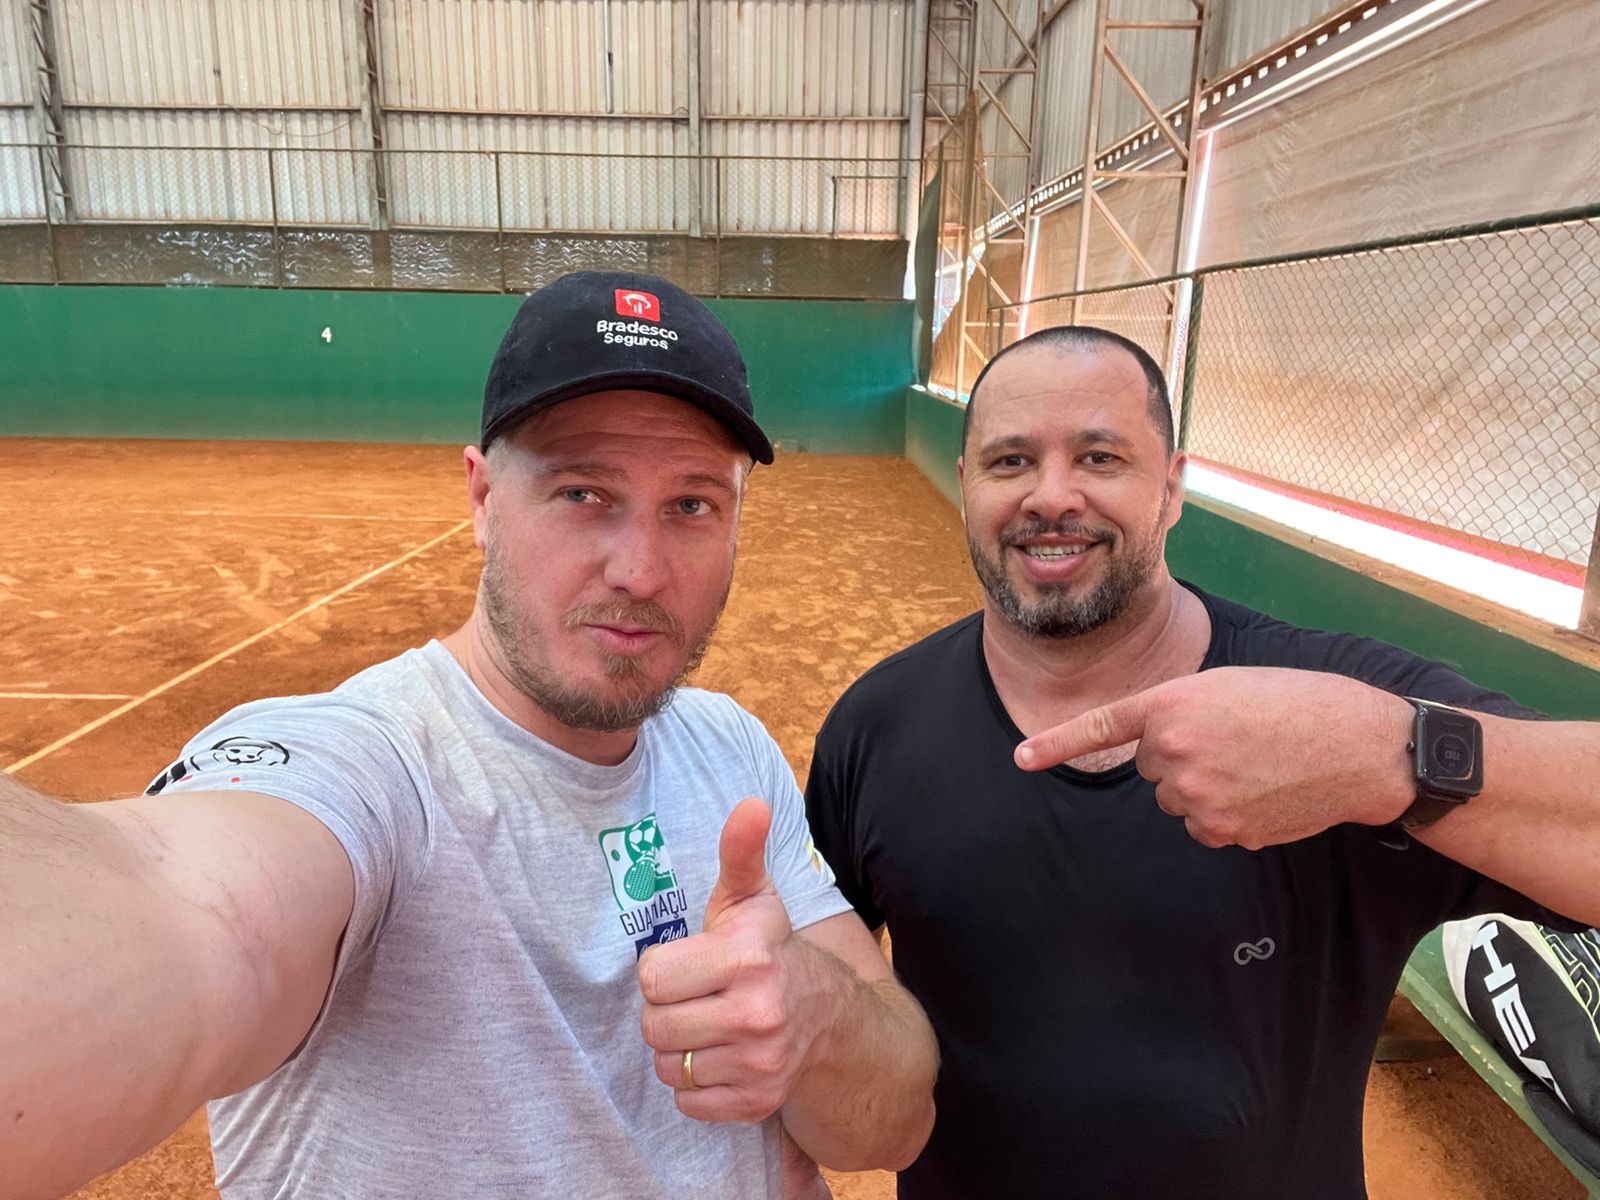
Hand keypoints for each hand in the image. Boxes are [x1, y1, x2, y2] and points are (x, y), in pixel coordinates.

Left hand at [637, 797, 827, 1122]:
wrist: (829, 1017)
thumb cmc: (771, 950)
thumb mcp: (752, 899)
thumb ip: (741, 851)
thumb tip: (750, 803)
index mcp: (748, 960)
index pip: (651, 977)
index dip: (663, 969)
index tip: (689, 963)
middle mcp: (757, 1014)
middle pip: (653, 1026)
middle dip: (667, 1010)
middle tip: (696, 997)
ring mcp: (760, 1063)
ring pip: (667, 1066)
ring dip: (679, 1049)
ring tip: (707, 1025)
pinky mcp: (756, 1102)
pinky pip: (687, 1101)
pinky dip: (695, 1084)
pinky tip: (720, 1056)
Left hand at [1014, 667, 1416, 848]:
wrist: (1359, 745)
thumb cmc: (1298, 703)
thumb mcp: (1227, 687)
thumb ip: (1180, 713)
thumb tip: (1159, 757)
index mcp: (1173, 704)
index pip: (1102, 726)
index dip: (1057, 744)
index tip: (1022, 758)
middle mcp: (1175, 750)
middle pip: (1150, 766)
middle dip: (1180, 755)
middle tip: (1233, 738)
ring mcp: (1198, 795)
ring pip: (1176, 799)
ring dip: (1203, 786)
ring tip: (1254, 763)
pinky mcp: (1223, 829)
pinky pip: (1203, 826)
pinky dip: (1226, 815)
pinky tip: (1262, 793)